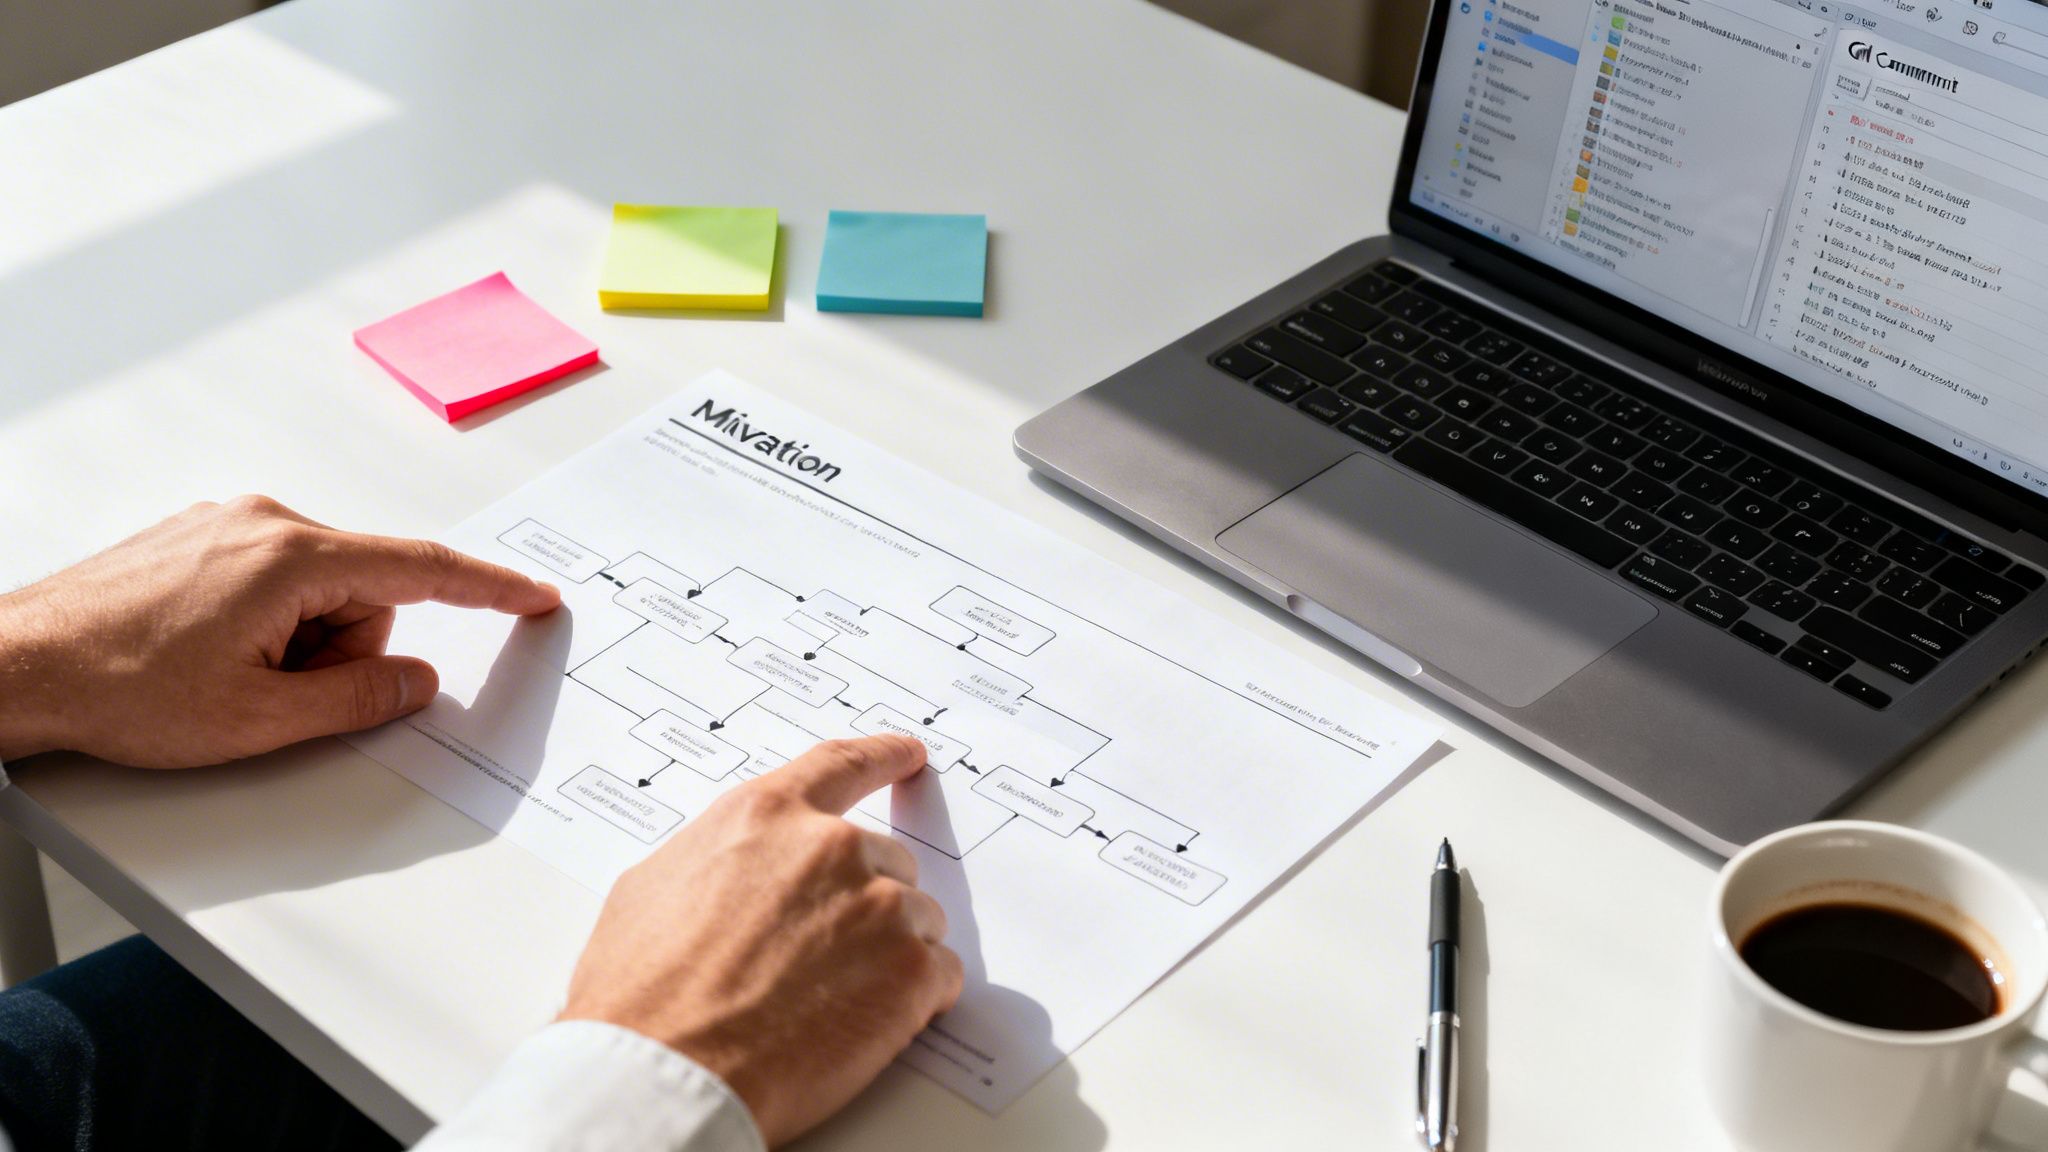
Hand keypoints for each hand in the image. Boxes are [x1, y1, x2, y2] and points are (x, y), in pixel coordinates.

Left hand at [0, 495, 559, 766]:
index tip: (533, 596)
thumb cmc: (117, 687)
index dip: (488, 589)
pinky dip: (263, 628)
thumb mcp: (259, 719)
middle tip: (276, 696)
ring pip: (317, 592)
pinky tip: (205, 657)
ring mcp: (227, 525)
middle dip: (341, 653)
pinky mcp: (199, 538)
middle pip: (363, 593)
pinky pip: (273, 583)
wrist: (15, 665)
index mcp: (292, 558)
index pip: (421, 570)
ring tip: (225, 678)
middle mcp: (264, 523)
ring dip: (296, 645)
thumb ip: (358, 699)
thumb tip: (417, 683)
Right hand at [559, 735, 962, 1146]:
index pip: (842, 765)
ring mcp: (880, 909)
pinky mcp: (911, 972)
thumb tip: (737, 870)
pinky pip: (940, 975)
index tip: (909, 754)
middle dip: (863, 905)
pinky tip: (862, 1023)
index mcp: (767, 817)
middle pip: (885, 862)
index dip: (882, 757)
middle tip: (819, 958)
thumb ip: (719, 857)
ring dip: (888, 954)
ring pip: (917, 919)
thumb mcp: (653, 887)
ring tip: (826, 999)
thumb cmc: (642, 995)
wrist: (665, 1074)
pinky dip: (914, 1000)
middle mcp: (832, 849)